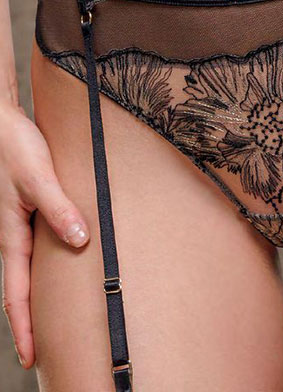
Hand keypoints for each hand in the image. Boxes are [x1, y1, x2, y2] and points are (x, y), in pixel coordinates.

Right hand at [0, 100, 89, 367]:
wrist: (4, 121)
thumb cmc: (16, 147)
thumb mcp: (39, 178)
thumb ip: (58, 208)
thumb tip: (79, 240)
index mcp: (11, 234)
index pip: (17, 292)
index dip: (24, 327)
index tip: (30, 358)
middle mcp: (14, 234)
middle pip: (21, 287)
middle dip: (30, 321)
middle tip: (44, 351)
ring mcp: (21, 223)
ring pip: (30, 269)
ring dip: (37, 296)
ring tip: (54, 319)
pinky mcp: (30, 209)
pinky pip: (37, 247)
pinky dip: (46, 267)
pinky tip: (62, 264)